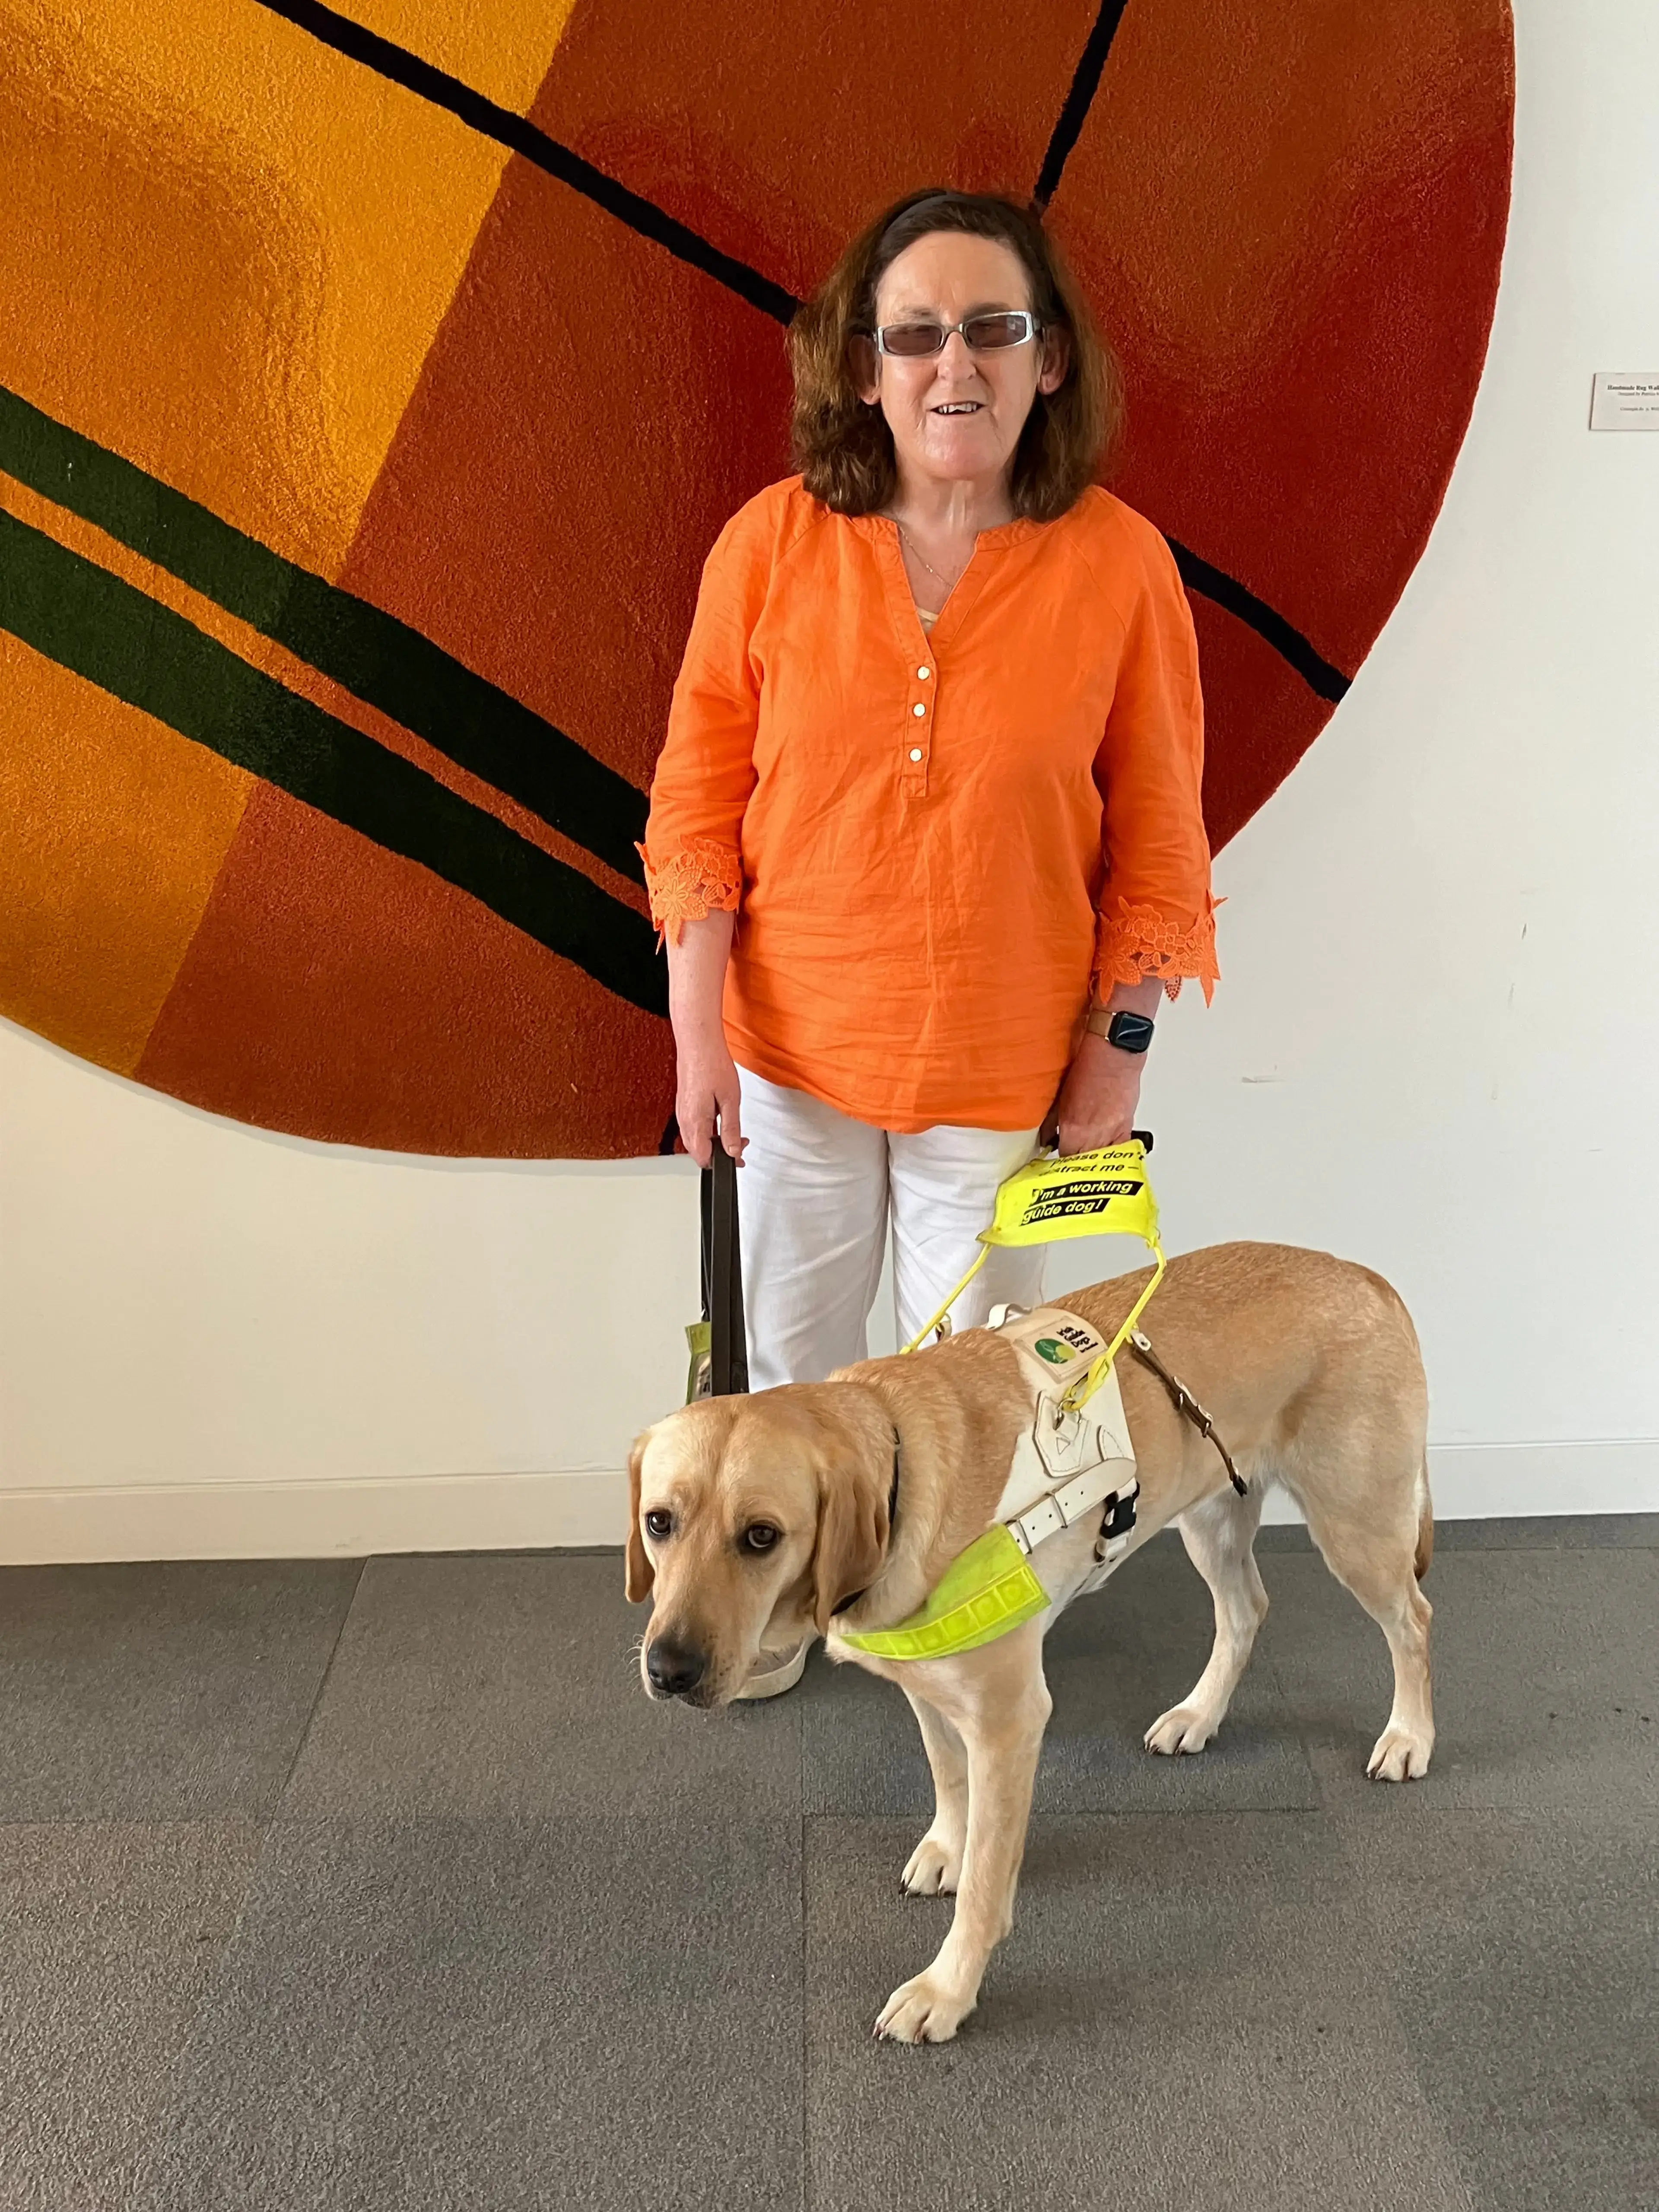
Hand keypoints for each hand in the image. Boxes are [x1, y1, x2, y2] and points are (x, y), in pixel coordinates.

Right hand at [674, 1032, 745, 1167]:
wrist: (697, 1042)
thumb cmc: (712, 1065)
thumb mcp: (730, 1100)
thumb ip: (731, 1129)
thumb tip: (733, 1151)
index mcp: (695, 1122)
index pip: (704, 1158)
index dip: (723, 1162)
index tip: (738, 1157)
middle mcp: (684, 1120)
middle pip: (698, 1152)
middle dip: (719, 1153)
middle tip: (739, 1142)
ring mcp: (681, 1112)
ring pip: (694, 1140)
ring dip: (712, 1142)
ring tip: (732, 1130)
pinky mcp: (683, 1104)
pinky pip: (692, 1126)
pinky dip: (705, 1130)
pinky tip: (718, 1119)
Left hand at [1043, 1032, 1144, 1155]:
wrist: (1113, 1057)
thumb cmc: (1087, 1069)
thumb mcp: (1060, 1096)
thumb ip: (1052, 1123)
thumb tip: (1046, 1139)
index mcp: (1073, 1128)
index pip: (1064, 1159)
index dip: (1060, 1162)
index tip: (1058, 1160)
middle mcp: (1093, 1135)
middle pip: (1082, 1163)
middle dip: (1075, 1162)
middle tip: (1071, 1159)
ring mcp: (1112, 1133)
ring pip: (1101, 1160)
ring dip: (1093, 1158)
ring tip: (1087, 1155)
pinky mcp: (1126, 1127)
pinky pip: (1120, 1151)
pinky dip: (1112, 1153)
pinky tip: (1106, 1148)